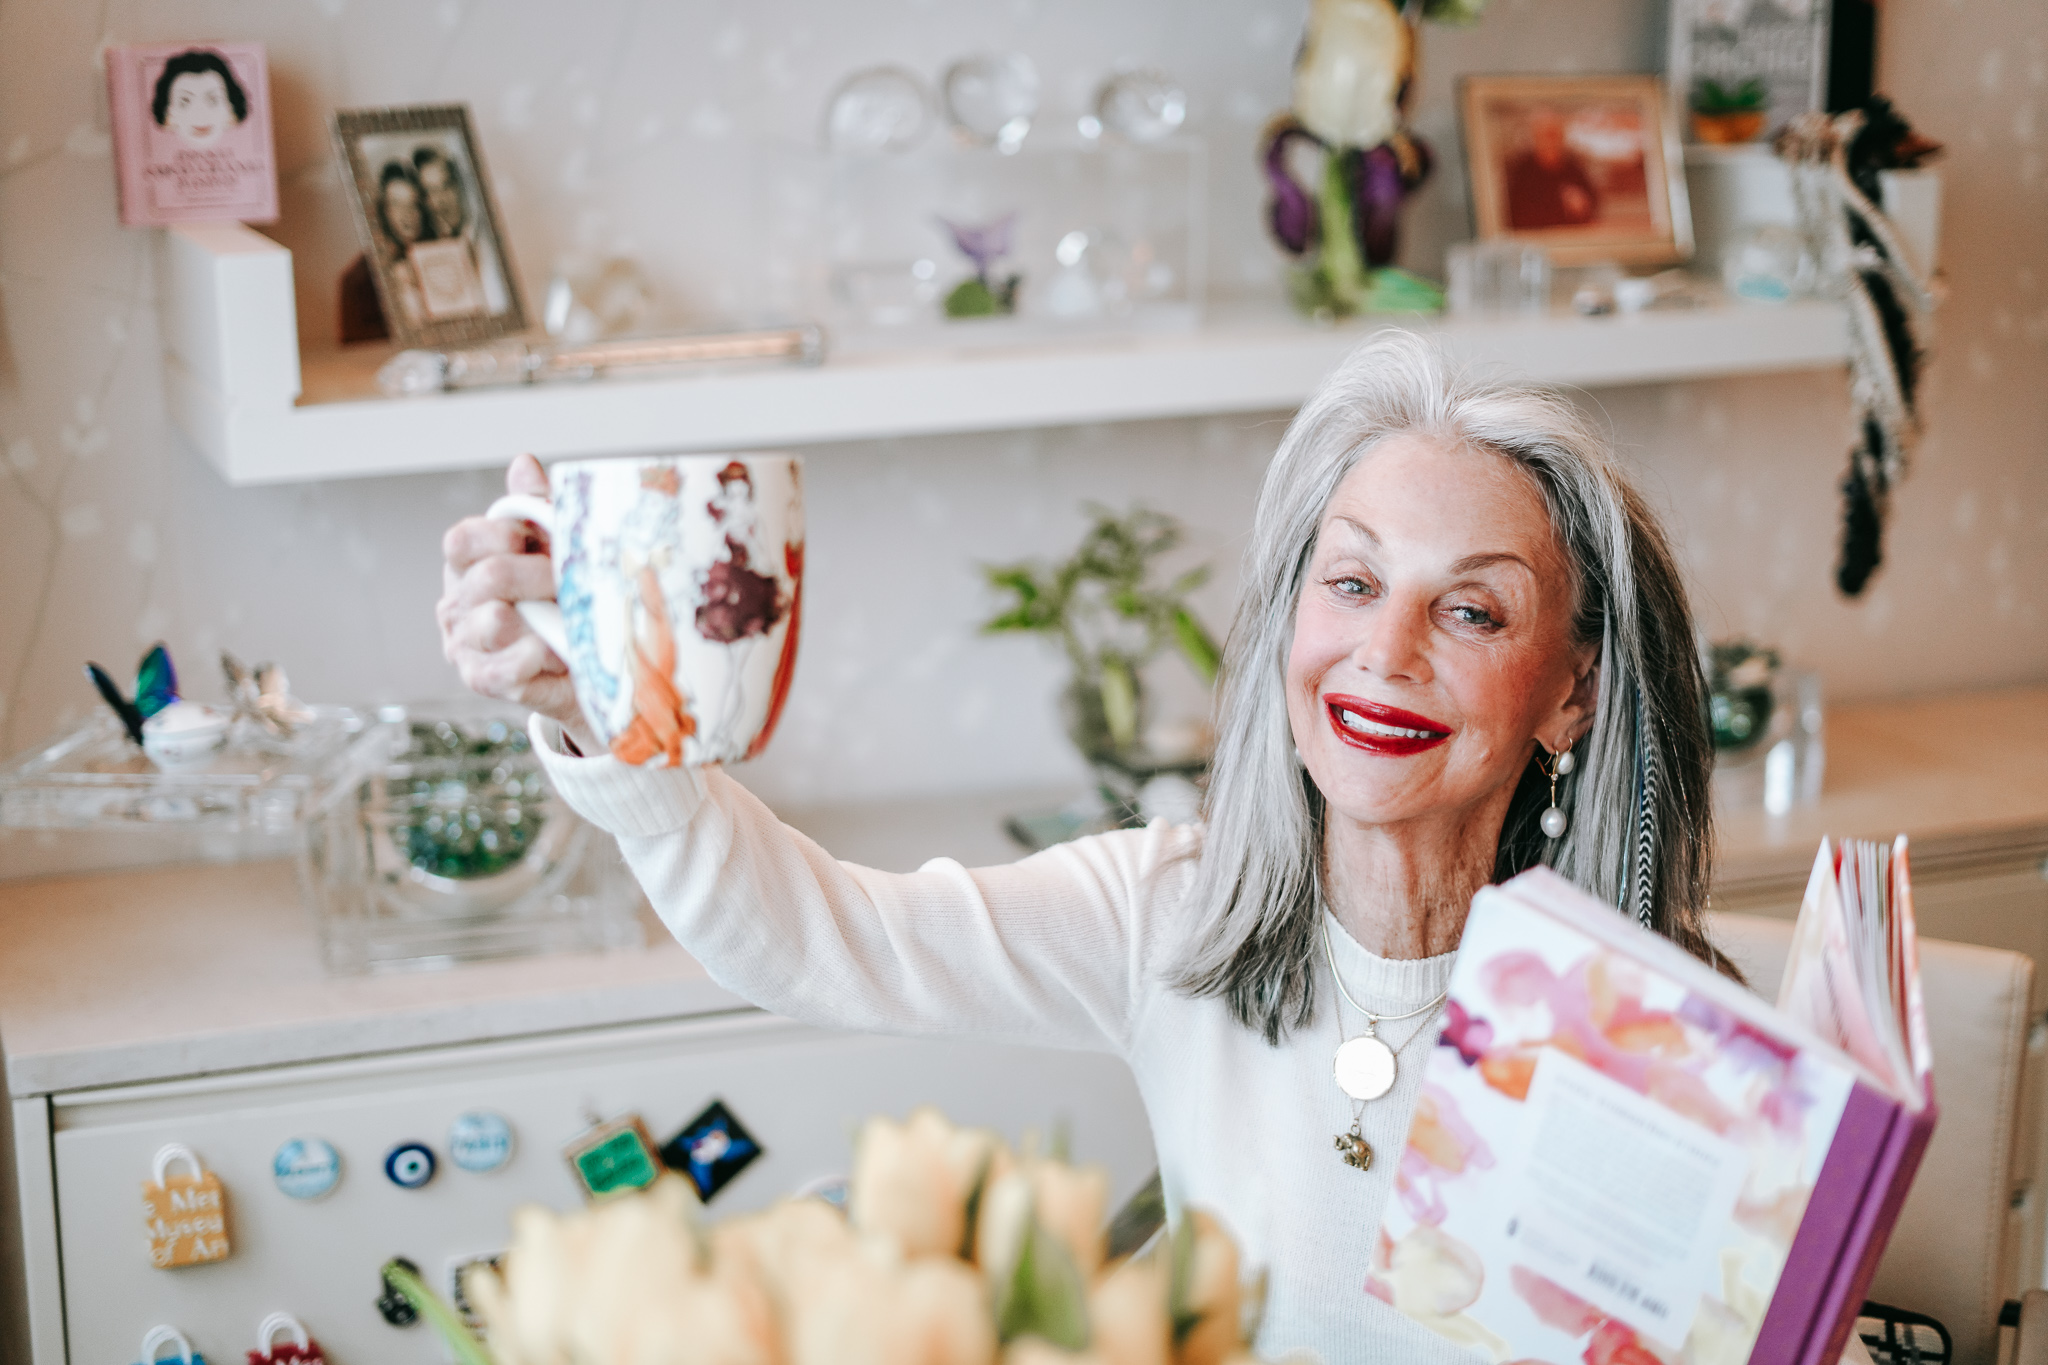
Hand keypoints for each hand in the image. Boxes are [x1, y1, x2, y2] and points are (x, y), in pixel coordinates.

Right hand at [437, 454, 594, 749]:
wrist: (584, 664)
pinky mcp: (484, 679)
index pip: (462, 540)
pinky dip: (544, 654)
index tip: (534, 540)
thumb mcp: (555, 547)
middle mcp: (457, 603)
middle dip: (541, 576)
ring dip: (546, 617)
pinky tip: (561, 649)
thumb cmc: (563, 599)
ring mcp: (465, 644)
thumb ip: (536, 507)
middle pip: (488, 578)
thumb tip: (523, 464)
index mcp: (467, 564)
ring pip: (496, 622)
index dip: (500, 534)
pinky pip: (510, 665)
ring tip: (570, 619)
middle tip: (573, 582)